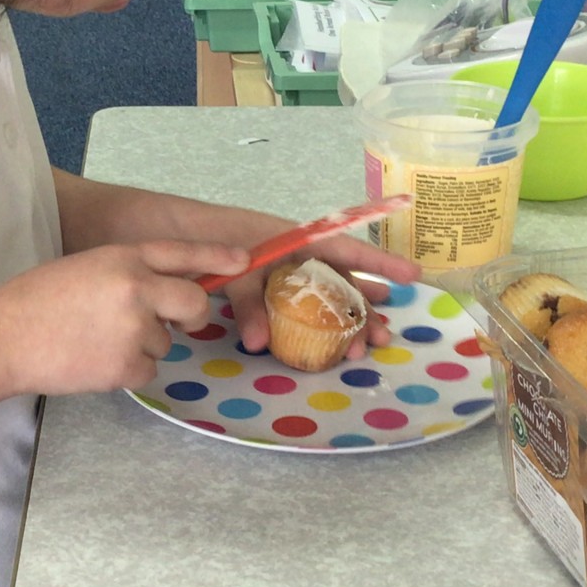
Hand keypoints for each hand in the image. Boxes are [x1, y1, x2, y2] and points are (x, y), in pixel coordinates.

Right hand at [0, 240, 249, 395]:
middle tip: (165, 321)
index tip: (245, 260)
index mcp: (123, 258)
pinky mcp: (126, 365)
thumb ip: (128, 273)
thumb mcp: (87, 267)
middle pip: (195, 304)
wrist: (2, 338)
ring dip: (142, 345)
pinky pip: (149, 370)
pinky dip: (127, 370)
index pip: (181, 254)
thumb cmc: (37, 300)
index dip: (216, 257)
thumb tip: (165, 291)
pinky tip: (94, 360)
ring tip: (96, 339)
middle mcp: (136, 289)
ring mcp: (133, 329)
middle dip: (188, 316)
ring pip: (166, 342)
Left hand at [218, 235, 421, 361]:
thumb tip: (259, 343)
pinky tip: (328, 346)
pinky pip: (299, 314)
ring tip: (369, 345)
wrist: (175, 240)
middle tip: (383, 337)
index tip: (412, 276)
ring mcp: (284, 278)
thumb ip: (248, 301)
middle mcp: (296, 259)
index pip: (346, 251)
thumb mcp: (232, 266)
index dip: (379, 263)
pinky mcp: (266, 296)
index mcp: (296, 241)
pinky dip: (314, 330)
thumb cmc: (210, 240)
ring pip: (325, 301)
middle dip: (365, 310)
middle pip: (341, 284)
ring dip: (346, 323)